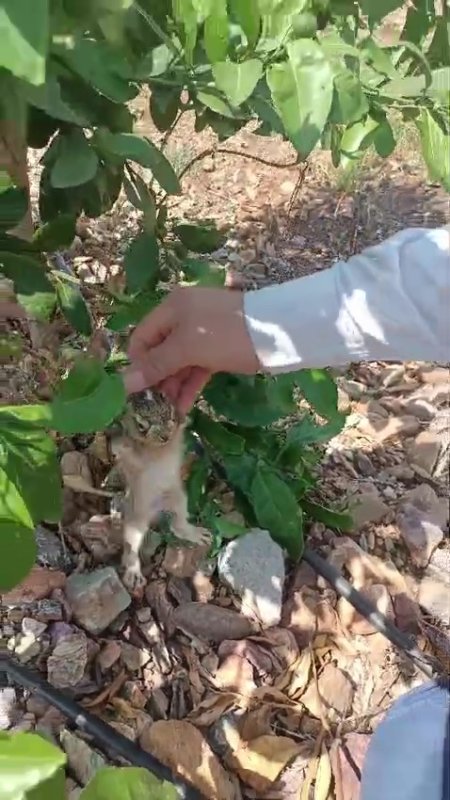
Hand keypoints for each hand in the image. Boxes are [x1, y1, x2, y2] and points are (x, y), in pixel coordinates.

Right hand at [124, 286, 259, 413]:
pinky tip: (183, 408)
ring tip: (168, 413)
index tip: (138, 392)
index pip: (141, 337)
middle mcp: (183, 317)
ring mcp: (203, 333)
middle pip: (159, 351)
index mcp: (171, 308)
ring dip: (172, 386)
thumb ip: (156, 365)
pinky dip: (189, 385)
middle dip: (155, 378)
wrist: (278, 331)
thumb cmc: (225, 334)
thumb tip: (124, 383)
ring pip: (179, 362)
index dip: (137, 364)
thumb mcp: (187, 348)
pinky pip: (196, 367)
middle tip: (153, 407)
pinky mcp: (219, 349)